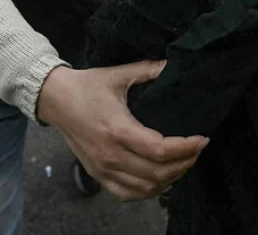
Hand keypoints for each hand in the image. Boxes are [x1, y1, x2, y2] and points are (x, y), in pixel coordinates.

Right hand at [37, 62, 207, 200]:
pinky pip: (127, 194)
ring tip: (185, 162)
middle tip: (198, 149)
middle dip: (185, 163)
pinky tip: (163, 180)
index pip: (160, 150)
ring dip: (170, 179)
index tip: (202, 138)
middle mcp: (111, 155)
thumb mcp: (119, 74)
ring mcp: (103, 169)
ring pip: (145, 188)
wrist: (55, 99)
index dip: (186, 147)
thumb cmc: (88, 85)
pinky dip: (149, 191)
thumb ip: (149, 70)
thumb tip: (173, 64)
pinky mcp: (97, 175)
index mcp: (118, 129)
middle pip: (157, 173)